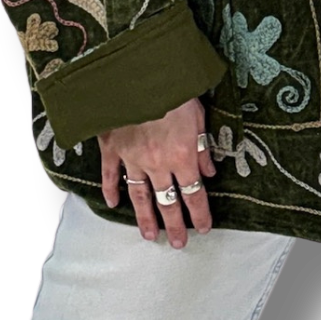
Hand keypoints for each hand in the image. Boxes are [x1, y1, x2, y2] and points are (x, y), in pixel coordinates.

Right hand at [99, 96, 217, 246]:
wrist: (139, 75)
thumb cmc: (174, 89)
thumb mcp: (198, 114)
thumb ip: (202, 145)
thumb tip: (209, 171)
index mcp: (182, 156)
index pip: (194, 193)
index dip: (199, 213)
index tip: (203, 228)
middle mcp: (158, 164)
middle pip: (167, 202)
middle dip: (174, 225)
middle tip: (178, 244)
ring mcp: (133, 158)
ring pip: (139, 196)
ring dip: (145, 218)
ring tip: (150, 236)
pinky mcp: (113, 148)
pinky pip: (110, 174)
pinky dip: (111, 189)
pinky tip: (113, 203)